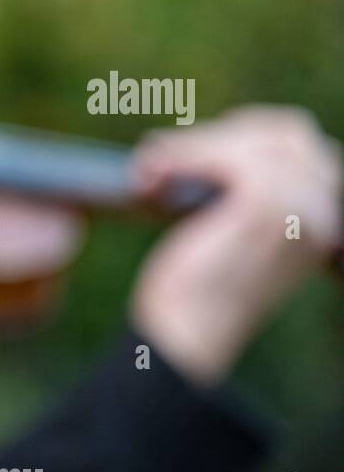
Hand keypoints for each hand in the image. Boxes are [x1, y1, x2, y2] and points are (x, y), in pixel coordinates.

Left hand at [130, 106, 340, 385]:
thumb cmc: (200, 296)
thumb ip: (243, 197)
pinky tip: (148, 173)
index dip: (247, 137)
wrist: (188, 338)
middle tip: (161, 153)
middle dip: (218, 136)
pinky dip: (180, 157)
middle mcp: (326, 212)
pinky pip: (225, 156)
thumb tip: (206, 146)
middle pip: (283, 134)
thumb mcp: (234, 237)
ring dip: (189, 147)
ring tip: (146, 169)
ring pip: (248, 141)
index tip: (194, 146)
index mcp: (327, 219)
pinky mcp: (265, 205)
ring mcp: (300, 207)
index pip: (303, 148)